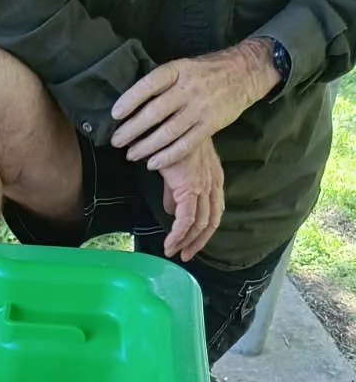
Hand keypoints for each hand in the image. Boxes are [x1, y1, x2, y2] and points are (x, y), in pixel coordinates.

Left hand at [109, 41, 280, 168]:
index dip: (130, 100)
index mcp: (178, 70)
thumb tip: (132, 103)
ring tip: (130, 155)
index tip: (114, 115)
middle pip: (154, 112)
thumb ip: (163, 84)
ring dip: (145, 146)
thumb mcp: (184, 68)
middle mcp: (188, 88)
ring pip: (167, 132)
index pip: (149, 84)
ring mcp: (200, 107)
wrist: (244, 72)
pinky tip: (152, 163)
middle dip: (131, 129)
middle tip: (116, 141)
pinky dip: (166, 156)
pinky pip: (184, 145)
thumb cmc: (205, 73)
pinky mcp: (210, 124)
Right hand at [159, 138, 224, 261]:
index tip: (190, 244)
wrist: (167, 127)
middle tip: (183, 255)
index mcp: (213, 178)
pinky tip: (168, 242)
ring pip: (199, 224)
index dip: (204, 231)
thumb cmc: (170, 143)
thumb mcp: (176, 171)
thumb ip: (175, 192)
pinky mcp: (190, 188)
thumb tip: (171, 211)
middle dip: (198, 242)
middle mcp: (213, 183)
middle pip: (211, 221)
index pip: (214, 211)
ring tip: (171, 251)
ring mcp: (203, 186)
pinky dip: (178, 235)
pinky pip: (186, 220)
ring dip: (185, 241)